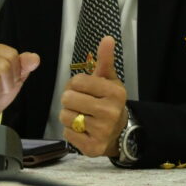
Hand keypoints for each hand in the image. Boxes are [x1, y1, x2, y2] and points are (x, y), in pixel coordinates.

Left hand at [60, 36, 127, 156]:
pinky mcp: (92, 148)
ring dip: (68, 115)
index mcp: (115, 93)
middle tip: (80, 103)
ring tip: (80, 115)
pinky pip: (67, 134)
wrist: (119, 132)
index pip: (77, 81)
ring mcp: (102, 131)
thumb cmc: (109, 101)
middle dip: (70, 100)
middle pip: (68, 99)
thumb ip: (105, 60)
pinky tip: (82, 130)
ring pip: (65, 116)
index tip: (84, 89)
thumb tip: (107, 38)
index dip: (76, 84)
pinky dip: (71, 131)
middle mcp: (110, 112)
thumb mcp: (109, 80)